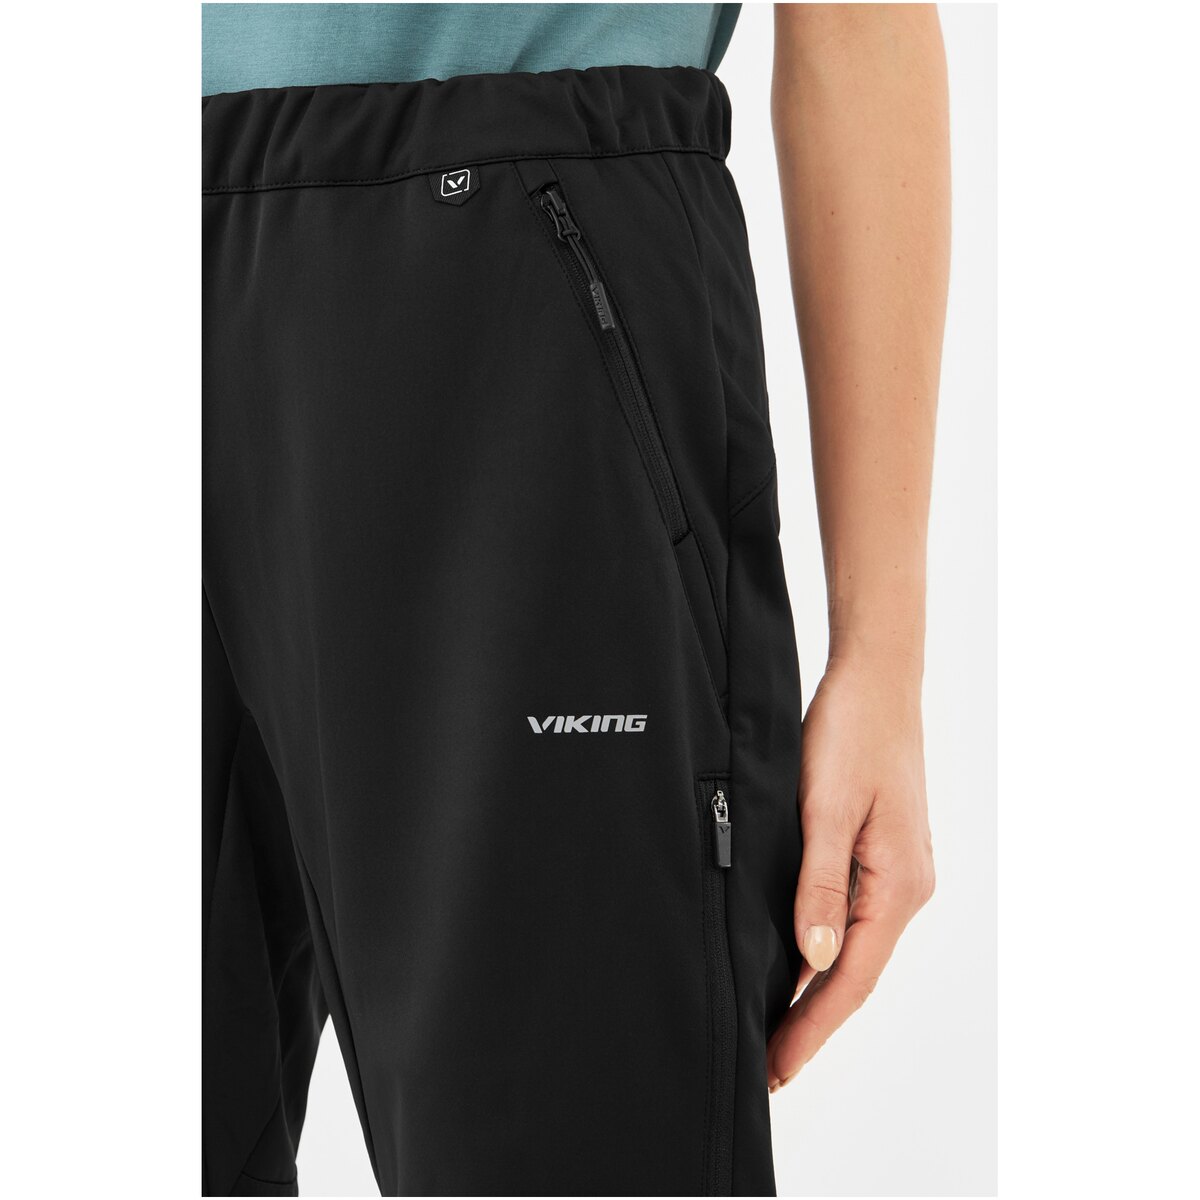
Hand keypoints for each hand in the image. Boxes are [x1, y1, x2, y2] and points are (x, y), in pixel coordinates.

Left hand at [767, 654, 934, 1089]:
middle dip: (811, 1022)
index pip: (849, 979)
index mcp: (898, 886)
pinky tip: (797, 962)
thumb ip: (819, 884)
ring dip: (817, 992)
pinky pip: (852, 917)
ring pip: (853, 948)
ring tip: (775, 1029)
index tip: (775, 1069)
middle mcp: (905, 888)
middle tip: (767, 1067)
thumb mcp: (826, 808)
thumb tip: (814, 960)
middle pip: (854, 973)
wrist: (877, 680)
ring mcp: (897, 872)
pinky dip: (824, 950)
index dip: (810, 1028)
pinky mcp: (882, 854)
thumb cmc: (852, 733)